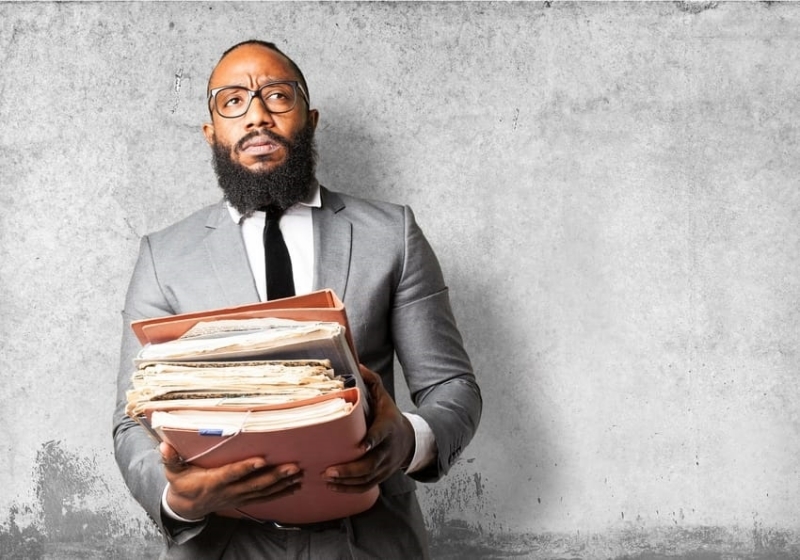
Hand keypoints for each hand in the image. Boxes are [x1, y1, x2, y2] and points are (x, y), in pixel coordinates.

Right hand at [160, 442, 301, 519]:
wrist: (187, 506)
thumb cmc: (182, 483)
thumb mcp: (172, 472)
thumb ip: (170, 459)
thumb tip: (164, 445)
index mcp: (212, 481)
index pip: (232, 474)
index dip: (246, 468)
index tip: (261, 460)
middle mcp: (228, 491)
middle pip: (254, 484)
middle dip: (275, 476)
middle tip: (293, 467)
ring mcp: (238, 497)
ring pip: (263, 492)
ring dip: (282, 484)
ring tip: (299, 474)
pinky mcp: (244, 499)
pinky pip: (265, 498)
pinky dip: (281, 493)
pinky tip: (295, 486)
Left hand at [323, 365, 414, 492]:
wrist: (409, 440)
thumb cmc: (389, 416)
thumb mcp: (384, 397)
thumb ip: (371, 382)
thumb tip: (356, 363)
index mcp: (388, 427)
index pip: (382, 434)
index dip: (373, 440)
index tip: (360, 444)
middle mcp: (388, 449)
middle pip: (371, 463)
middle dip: (350, 469)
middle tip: (328, 470)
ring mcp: (385, 465)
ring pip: (367, 478)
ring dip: (346, 481)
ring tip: (326, 478)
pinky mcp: (381, 476)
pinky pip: (366, 487)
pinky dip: (350, 489)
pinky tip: (333, 487)